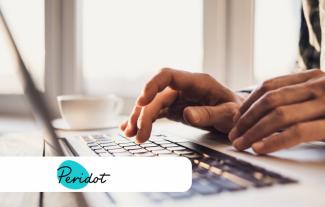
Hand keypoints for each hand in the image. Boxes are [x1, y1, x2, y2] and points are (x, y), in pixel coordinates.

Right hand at [120, 68, 243, 142]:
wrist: (239, 117)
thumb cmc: (237, 112)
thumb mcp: (229, 113)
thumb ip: (209, 113)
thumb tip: (187, 115)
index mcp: (197, 82)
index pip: (167, 75)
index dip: (152, 85)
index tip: (142, 101)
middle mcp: (183, 88)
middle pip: (156, 95)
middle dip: (144, 113)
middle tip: (137, 134)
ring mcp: (178, 98)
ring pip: (153, 105)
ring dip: (140, 118)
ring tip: (131, 135)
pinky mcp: (175, 109)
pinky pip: (156, 113)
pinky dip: (145, 121)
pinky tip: (133, 129)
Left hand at [229, 69, 324, 153]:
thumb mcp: (320, 99)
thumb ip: (297, 99)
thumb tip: (261, 114)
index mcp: (313, 77)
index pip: (269, 86)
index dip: (248, 103)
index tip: (235, 118)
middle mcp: (320, 85)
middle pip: (270, 100)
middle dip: (246, 119)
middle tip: (233, 135)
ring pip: (278, 115)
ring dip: (253, 131)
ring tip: (240, 144)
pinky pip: (296, 132)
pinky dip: (273, 141)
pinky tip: (259, 148)